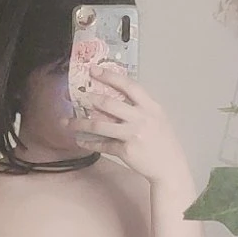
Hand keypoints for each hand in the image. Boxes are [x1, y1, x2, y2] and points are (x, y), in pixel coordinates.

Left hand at [74, 64, 192, 189]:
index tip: (94, 70)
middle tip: (77, 97)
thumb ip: (139, 108)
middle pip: (110, 104)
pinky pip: (102, 145)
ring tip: (67, 122)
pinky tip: (80, 141)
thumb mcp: (156, 118)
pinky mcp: (125, 151)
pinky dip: (89, 143)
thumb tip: (114, 98)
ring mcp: (133, 134)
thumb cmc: (162, 141)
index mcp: (150, 106)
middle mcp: (141, 118)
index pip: (129, 86)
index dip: (110, 76)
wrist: (170, 166)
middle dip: (90, 99)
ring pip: (100, 125)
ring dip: (80, 123)